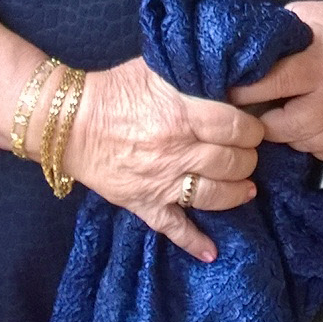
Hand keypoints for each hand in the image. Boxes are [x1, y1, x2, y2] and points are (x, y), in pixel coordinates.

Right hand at [62, 57, 264, 261]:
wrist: (69, 123)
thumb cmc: (114, 90)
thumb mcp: (155, 70)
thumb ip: (191, 74)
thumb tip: (225, 75)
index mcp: (181, 114)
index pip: (236, 128)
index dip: (252, 130)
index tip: (254, 129)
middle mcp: (176, 151)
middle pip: (231, 162)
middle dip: (247, 160)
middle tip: (247, 155)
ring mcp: (161, 182)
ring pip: (214, 195)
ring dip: (237, 193)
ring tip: (246, 188)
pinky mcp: (144, 204)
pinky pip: (174, 228)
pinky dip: (194, 242)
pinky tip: (211, 251)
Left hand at [231, 0, 322, 160]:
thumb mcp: (304, 17)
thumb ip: (276, 39)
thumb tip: (239, 58)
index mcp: (322, 60)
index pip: (273, 85)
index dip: (246, 92)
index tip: (231, 93)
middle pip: (286, 126)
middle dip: (263, 122)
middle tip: (254, 112)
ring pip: (307, 144)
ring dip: (288, 136)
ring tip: (279, 120)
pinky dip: (315, 145)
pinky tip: (307, 129)